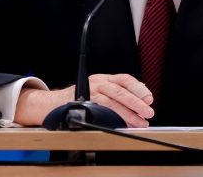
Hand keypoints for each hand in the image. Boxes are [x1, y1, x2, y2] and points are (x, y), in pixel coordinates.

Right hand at [14, 73, 154, 126]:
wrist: (53, 103)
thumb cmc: (80, 99)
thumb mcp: (99, 91)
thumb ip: (117, 95)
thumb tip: (139, 104)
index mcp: (104, 78)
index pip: (125, 79)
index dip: (139, 88)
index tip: (149, 98)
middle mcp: (97, 82)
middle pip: (120, 90)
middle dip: (136, 102)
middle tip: (148, 112)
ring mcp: (89, 93)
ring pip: (112, 101)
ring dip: (128, 113)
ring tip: (139, 122)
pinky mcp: (82, 104)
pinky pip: (100, 111)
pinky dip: (113, 118)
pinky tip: (122, 124)